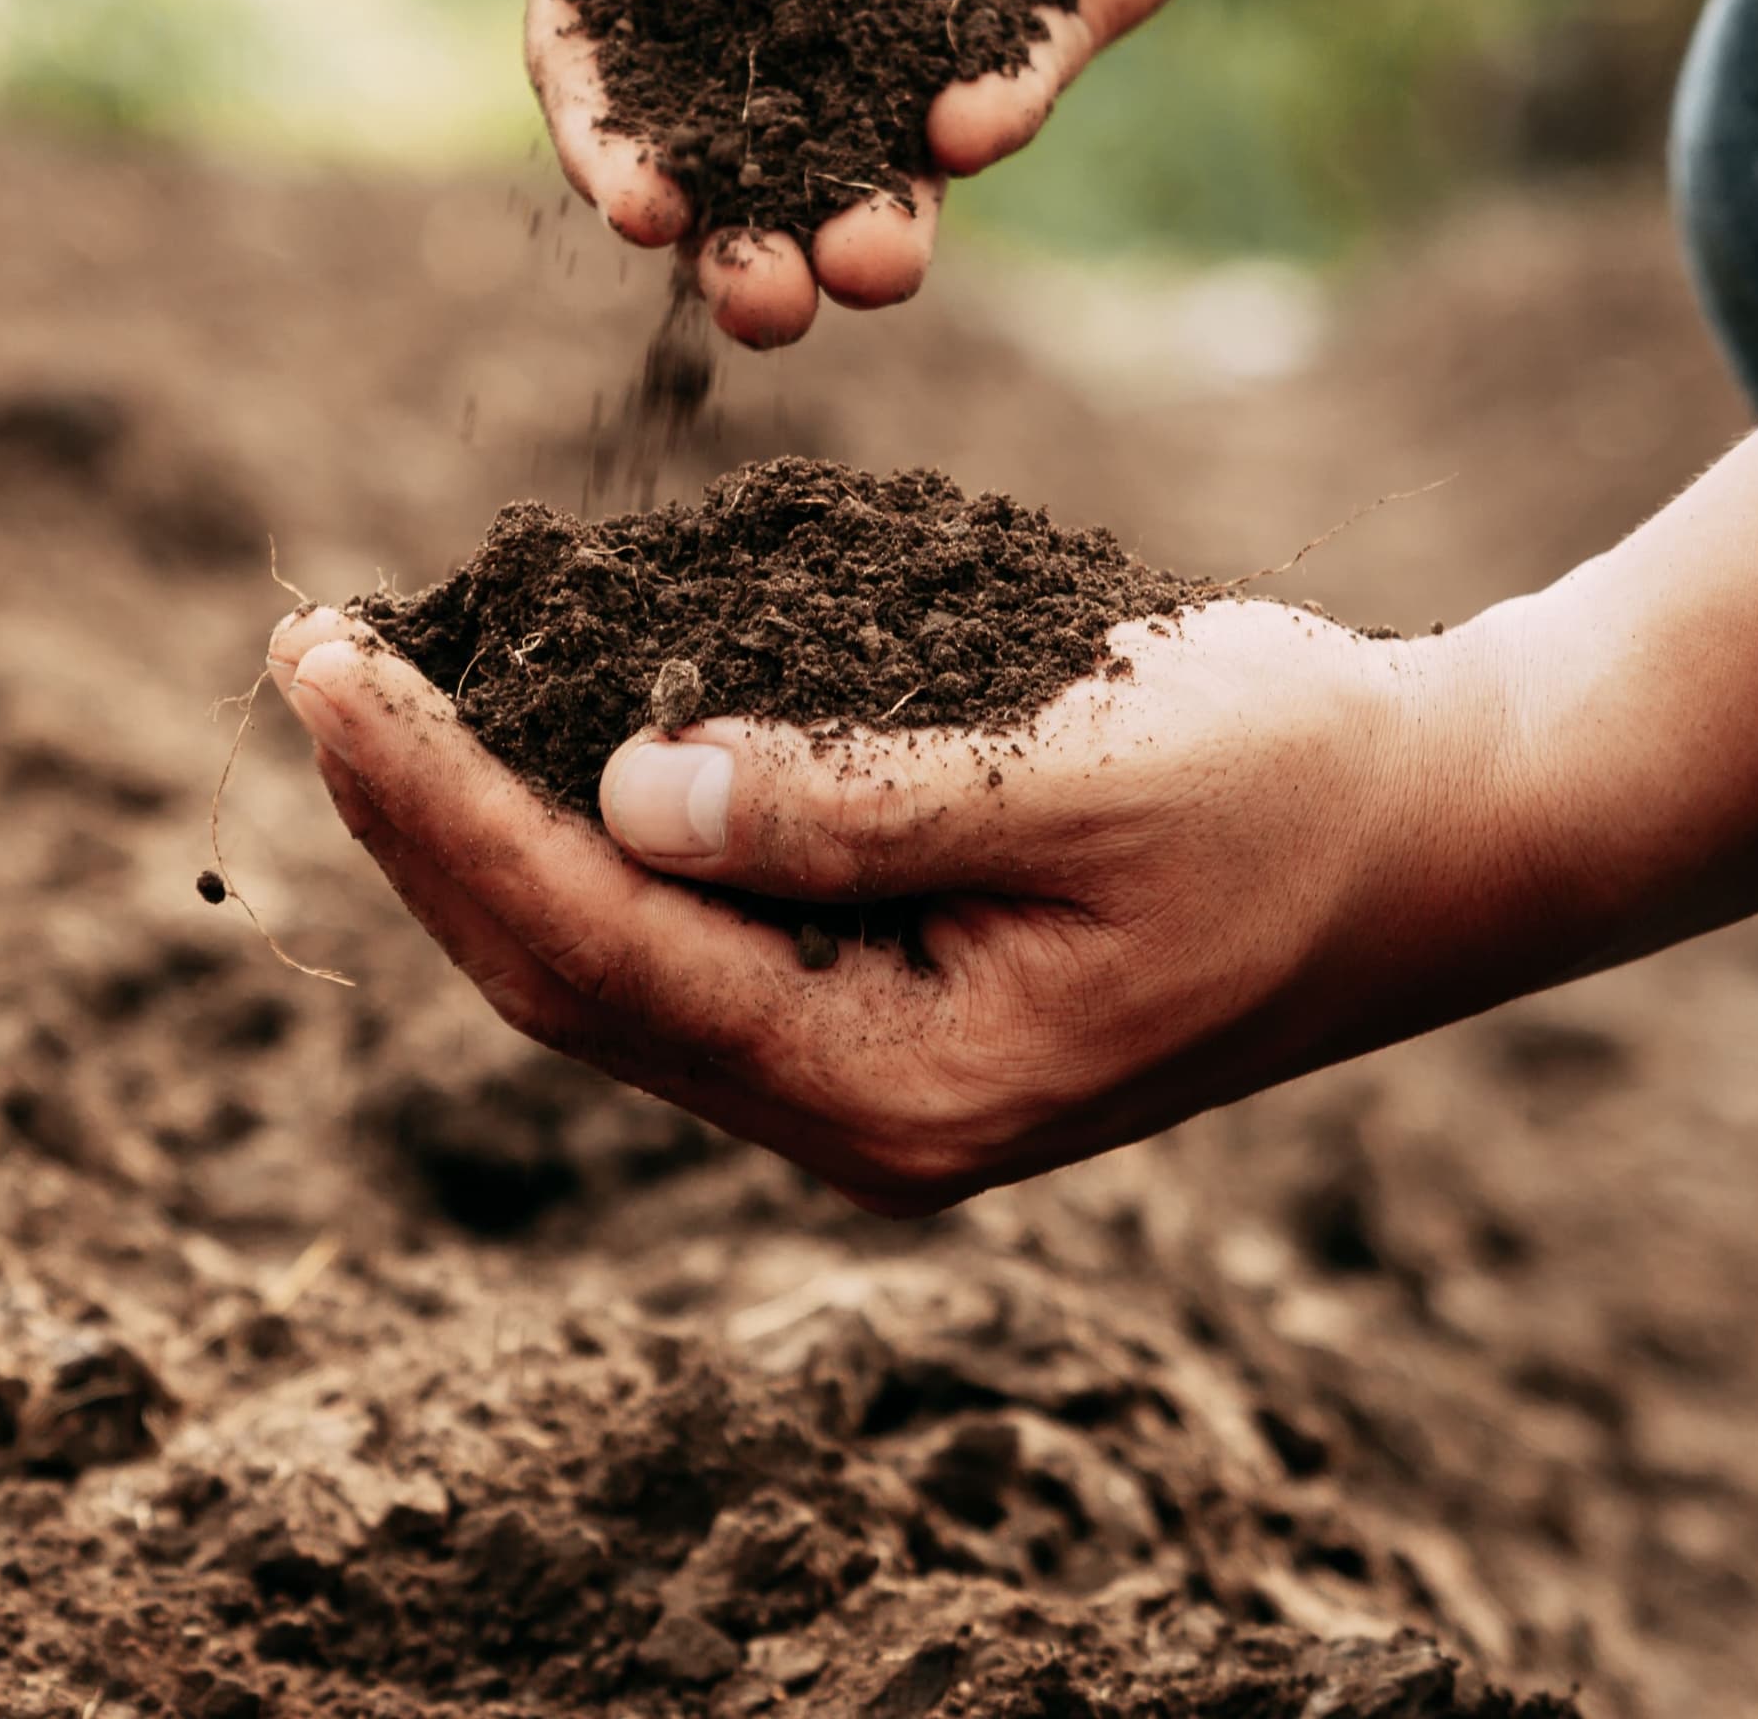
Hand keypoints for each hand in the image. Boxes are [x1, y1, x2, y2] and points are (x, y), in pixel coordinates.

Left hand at [267, 596, 1545, 1211]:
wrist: (1446, 833)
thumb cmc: (1296, 780)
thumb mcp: (1085, 768)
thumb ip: (852, 796)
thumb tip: (621, 794)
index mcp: (901, 1088)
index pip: (602, 948)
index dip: (444, 805)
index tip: (335, 662)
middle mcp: (860, 1111)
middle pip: (568, 977)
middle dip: (424, 815)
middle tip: (311, 647)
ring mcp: (872, 1067)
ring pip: (612, 957)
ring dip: (486, 821)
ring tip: (376, 680)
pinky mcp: (890, 996)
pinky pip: (692, 924)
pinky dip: (594, 820)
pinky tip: (535, 721)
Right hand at [528, 0, 1286, 347]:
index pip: (604, 26)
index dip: (609, 128)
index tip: (638, 205)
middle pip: (730, 129)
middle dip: (739, 231)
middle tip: (762, 298)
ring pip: (866, 148)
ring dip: (859, 223)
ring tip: (871, 267)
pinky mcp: (1044, 4)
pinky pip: (1002, 87)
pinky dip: (984, 117)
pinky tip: (974, 124)